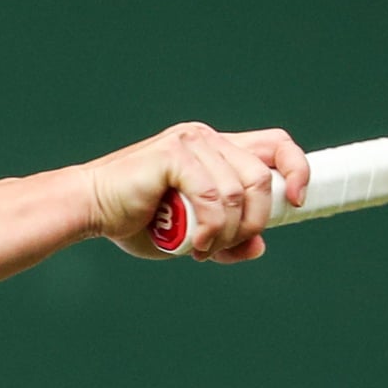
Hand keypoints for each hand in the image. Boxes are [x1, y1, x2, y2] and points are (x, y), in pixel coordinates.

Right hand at [84, 123, 308, 261]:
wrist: (90, 210)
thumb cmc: (135, 220)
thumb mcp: (192, 236)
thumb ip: (226, 240)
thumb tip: (258, 246)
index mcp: (217, 149)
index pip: (275, 144)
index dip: (297, 168)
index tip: (297, 201)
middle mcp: (208, 138)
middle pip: (262, 175)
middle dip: (255, 220)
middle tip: (225, 246)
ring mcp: (192, 141)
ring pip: (239, 192)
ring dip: (227, 232)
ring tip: (202, 249)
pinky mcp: (175, 153)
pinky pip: (213, 196)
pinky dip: (210, 228)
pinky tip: (195, 244)